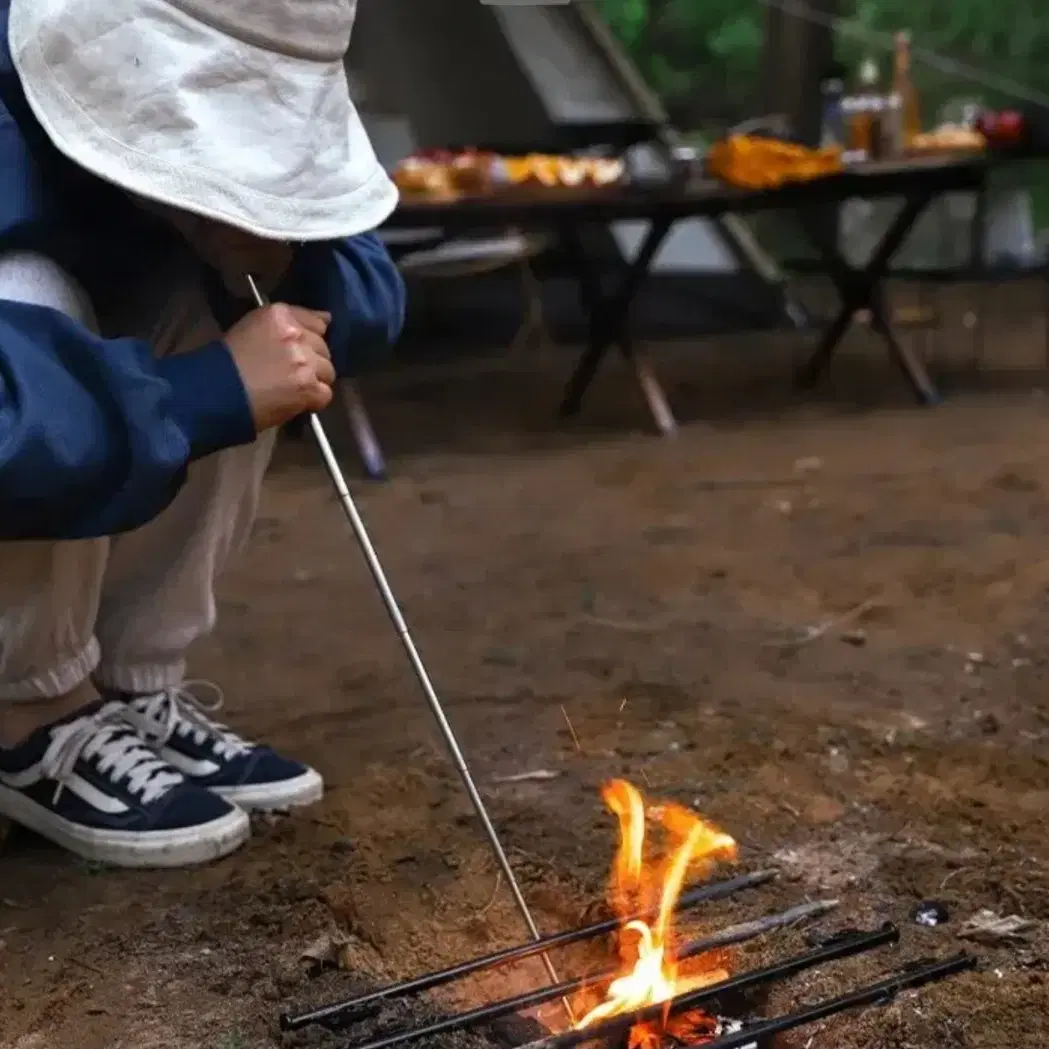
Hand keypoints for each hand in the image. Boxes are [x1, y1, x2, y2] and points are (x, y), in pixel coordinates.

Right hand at [224, 304, 334, 431]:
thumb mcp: (253, 327)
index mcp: (280, 315)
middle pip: (323, 348)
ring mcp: (304, 361)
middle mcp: (296, 335)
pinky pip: (325, 394)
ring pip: (328, 371)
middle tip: (291, 374)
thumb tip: (326, 319)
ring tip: (292, 389)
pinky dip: (314, 401)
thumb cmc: (228, 361)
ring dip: (315, 381)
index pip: (316, 322)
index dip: (311, 339)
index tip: (302, 350)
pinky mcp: (307, 387)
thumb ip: (290, 322)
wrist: (215, 391)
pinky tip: (296, 402)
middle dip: (312, 361)